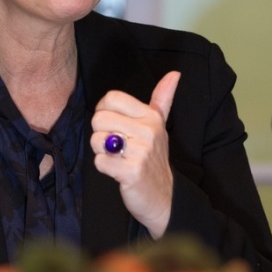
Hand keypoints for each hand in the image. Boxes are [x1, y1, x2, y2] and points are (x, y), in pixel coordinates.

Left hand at [90, 71, 180, 238]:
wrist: (163, 197)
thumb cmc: (154, 159)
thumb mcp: (160, 126)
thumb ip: (163, 99)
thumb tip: (175, 73)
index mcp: (151, 116)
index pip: (111, 98)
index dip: (104, 112)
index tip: (114, 125)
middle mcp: (148, 131)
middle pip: (99, 118)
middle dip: (101, 135)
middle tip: (116, 146)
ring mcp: (141, 152)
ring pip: (97, 140)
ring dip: (102, 152)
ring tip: (118, 158)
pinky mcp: (132, 172)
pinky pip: (100, 162)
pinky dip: (104, 168)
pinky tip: (118, 171)